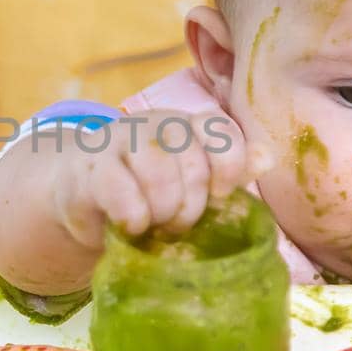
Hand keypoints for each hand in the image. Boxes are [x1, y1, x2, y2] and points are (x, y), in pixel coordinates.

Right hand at [51, 108, 265, 247]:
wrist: (83, 195)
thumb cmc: (146, 191)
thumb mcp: (191, 182)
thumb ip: (228, 170)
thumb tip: (269, 158)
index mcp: (186, 125)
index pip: (221, 132)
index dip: (228, 166)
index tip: (220, 195)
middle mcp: (154, 123)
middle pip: (191, 161)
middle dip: (191, 204)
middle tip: (177, 223)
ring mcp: (119, 140)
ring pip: (158, 173)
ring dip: (162, 211)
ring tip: (154, 226)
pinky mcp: (89, 167)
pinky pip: (119, 189)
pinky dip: (133, 216)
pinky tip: (131, 227)